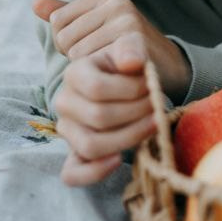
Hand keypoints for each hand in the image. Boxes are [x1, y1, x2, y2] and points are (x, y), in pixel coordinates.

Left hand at [33, 0, 190, 101]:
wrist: (168, 70)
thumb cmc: (124, 50)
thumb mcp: (97, 28)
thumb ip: (68, 15)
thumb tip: (35, 3)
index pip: (58, 21)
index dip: (69, 43)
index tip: (96, 47)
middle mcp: (117, 3)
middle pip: (66, 39)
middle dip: (80, 58)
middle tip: (106, 61)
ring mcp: (128, 22)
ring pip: (79, 56)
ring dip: (93, 70)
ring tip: (114, 68)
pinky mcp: (137, 43)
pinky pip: (102, 59)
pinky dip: (112, 66)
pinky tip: (125, 69)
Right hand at [54, 33, 155, 185]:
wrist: (133, 86)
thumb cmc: (132, 68)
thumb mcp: (133, 47)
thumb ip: (132, 47)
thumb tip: (132, 62)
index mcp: (74, 73)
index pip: (97, 88)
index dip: (130, 90)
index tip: (151, 86)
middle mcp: (64, 102)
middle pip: (98, 117)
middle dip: (137, 113)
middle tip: (157, 106)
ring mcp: (67, 130)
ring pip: (90, 145)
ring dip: (129, 138)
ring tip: (152, 125)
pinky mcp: (74, 154)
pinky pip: (72, 173)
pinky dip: (95, 172)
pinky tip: (119, 160)